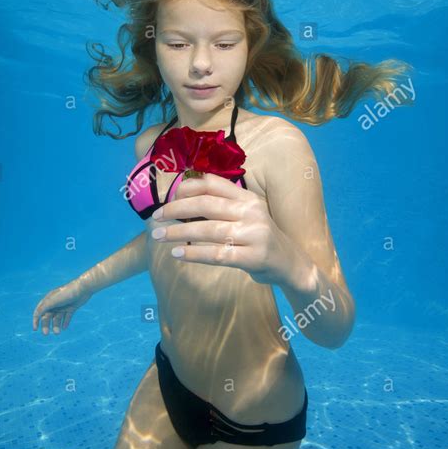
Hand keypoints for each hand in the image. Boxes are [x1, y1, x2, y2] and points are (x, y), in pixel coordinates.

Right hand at [33, 278, 92, 335]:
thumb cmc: (66, 293)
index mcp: (48, 300)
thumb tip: (36, 316)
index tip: (35, 329)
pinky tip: (64, 328)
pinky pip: (67, 317)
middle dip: (46, 325)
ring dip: (56, 326)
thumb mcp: (53, 301)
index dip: (36, 320)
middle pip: (48, 317)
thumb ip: (43, 308)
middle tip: (46, 333)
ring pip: (57, 318)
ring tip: (58, 332)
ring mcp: (63, 306)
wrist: (83, 288)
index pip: (39, 311)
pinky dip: (65, 323)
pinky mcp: (71, 308)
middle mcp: (55, 304)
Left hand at [150, 173, 293, 284]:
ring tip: (159, 236)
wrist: (291, 264)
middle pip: (206, 205)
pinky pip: (217, 254)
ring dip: (179, 232)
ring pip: (208, 230)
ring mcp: (255, 234)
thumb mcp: (246, 215)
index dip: (186, 188)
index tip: (168, 198)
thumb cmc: (259, 238)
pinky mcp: (254, 257)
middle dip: (176, 209)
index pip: (212, 184)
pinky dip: (194, 254)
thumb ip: (222, 206)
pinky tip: (177, 254)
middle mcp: (252, 212)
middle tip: (156, 217)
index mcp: (248, 197)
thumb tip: (182, 200)